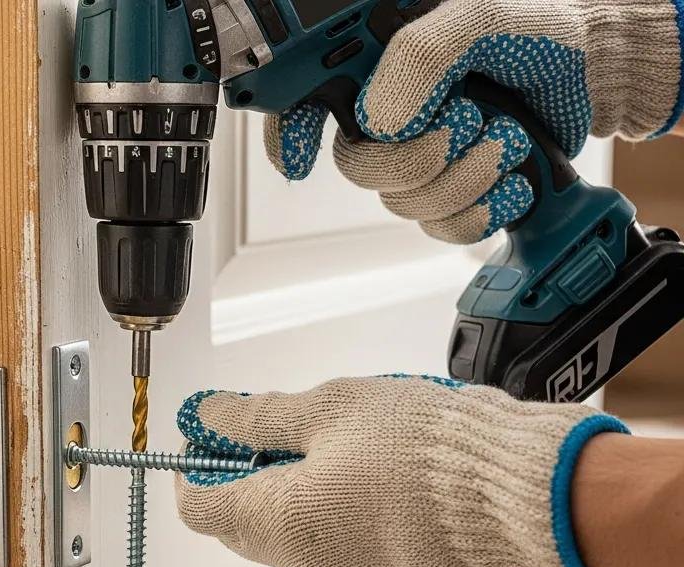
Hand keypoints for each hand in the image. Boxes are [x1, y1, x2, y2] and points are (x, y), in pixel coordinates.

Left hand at [175, 376, 627, 566]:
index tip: (215, 436)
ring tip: (336, 453)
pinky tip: (366, 487)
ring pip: (287, 542)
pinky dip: (330, 523)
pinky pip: (330, 557)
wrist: (512, 495)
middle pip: (240, 527)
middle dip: (245, 479)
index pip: (200, 508)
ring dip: (290, 500)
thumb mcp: (332, 409)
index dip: (197, 468)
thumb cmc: (426, 447)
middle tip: (279, 433)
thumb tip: (207, 418)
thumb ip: (258, 418)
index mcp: (281, 522)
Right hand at [265, 0, 683, 242]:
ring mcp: (421, 159)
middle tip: (462, 125)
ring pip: (403, 204)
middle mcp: (392, 116)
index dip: (291, 133)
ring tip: (503, 141)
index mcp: (380, 68)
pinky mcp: (453, 194)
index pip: (309, 101)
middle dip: (414, 160)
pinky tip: (507, 182)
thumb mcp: (479, 15)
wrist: (591, 72)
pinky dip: (479, 213)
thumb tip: (380, 119)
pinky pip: (440, 230)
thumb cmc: (537, 29)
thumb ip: (422, 56)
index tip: (301, 159)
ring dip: (462, 182)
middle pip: (359, 168)